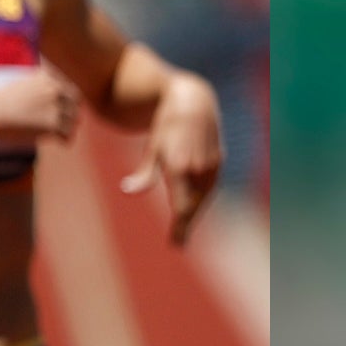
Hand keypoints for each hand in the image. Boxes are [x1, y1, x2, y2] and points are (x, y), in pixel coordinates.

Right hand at [0, 68, 80, 141]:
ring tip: (62, 131)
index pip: (67, 86)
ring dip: (68, 126)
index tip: (62, 104)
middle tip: (65, 118)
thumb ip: (30, 76)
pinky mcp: (52, 124)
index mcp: (45, 75)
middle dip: (71, 110)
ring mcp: (55, 106)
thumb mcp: (14, 78)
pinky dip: (64, 139)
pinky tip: (59, 140)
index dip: (66, 97)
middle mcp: (53, 88)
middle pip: (75, 101)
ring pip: (73, 119)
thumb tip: (35, 66)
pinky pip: (67, 134)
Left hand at [123, 73, 222, 244]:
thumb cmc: (166, 127)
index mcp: (181, 167)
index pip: (181, 207)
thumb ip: (144, 174)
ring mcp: (212, 166)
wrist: (193, 101)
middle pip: (193, 206)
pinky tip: (194, 207)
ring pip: (203, 198)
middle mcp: (199, 169)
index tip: (175, 244)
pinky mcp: (218, 163)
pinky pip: (210, 189)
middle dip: (186, 225)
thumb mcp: (152, 148)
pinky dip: (201, 200)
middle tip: (178, 242)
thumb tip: (127, 191)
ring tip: (183, 228)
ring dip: (194, 214)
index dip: (179, 228)